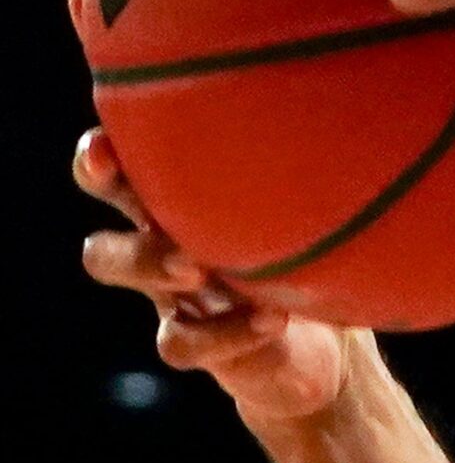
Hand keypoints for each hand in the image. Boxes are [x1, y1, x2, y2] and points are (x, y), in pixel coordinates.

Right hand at [74, 129, 357, 424]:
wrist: (330, 343)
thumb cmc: (320, 249)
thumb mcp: (313, 207)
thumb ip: (309, 173)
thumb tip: (345, 117)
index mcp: (185, 198)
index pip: (124, 165)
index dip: (102, 155)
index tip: (108, 144)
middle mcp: (165, 238)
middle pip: (106, 207)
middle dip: (109, 206)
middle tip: (149, 207)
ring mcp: (174, 294)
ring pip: (114, 268)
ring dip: (148, 263)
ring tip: (196, 266)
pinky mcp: (199, 345)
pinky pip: (181, 343)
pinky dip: (227, 332)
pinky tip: (273, 318)